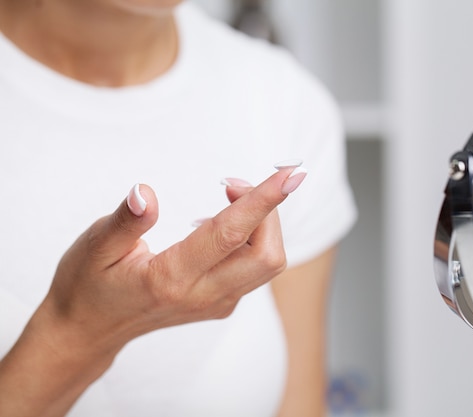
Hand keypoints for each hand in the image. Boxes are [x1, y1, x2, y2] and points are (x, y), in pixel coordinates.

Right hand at [0, 165, 305, 416]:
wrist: (88, 332)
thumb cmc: (87, 285)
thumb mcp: (94, 247)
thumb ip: (124, 221)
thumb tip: (145, 192)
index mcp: (171, 278)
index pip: (230, 234)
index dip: (264, 200)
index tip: (293, 174)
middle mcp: (203, 295)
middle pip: (267, 255)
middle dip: (268, 211)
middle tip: (232, 183)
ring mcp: (216, 304)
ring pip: (267, 263)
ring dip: (262, 223)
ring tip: (227, 194)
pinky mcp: (221, 304)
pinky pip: (254, 268)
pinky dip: (253, 237)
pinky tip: (220, 222)